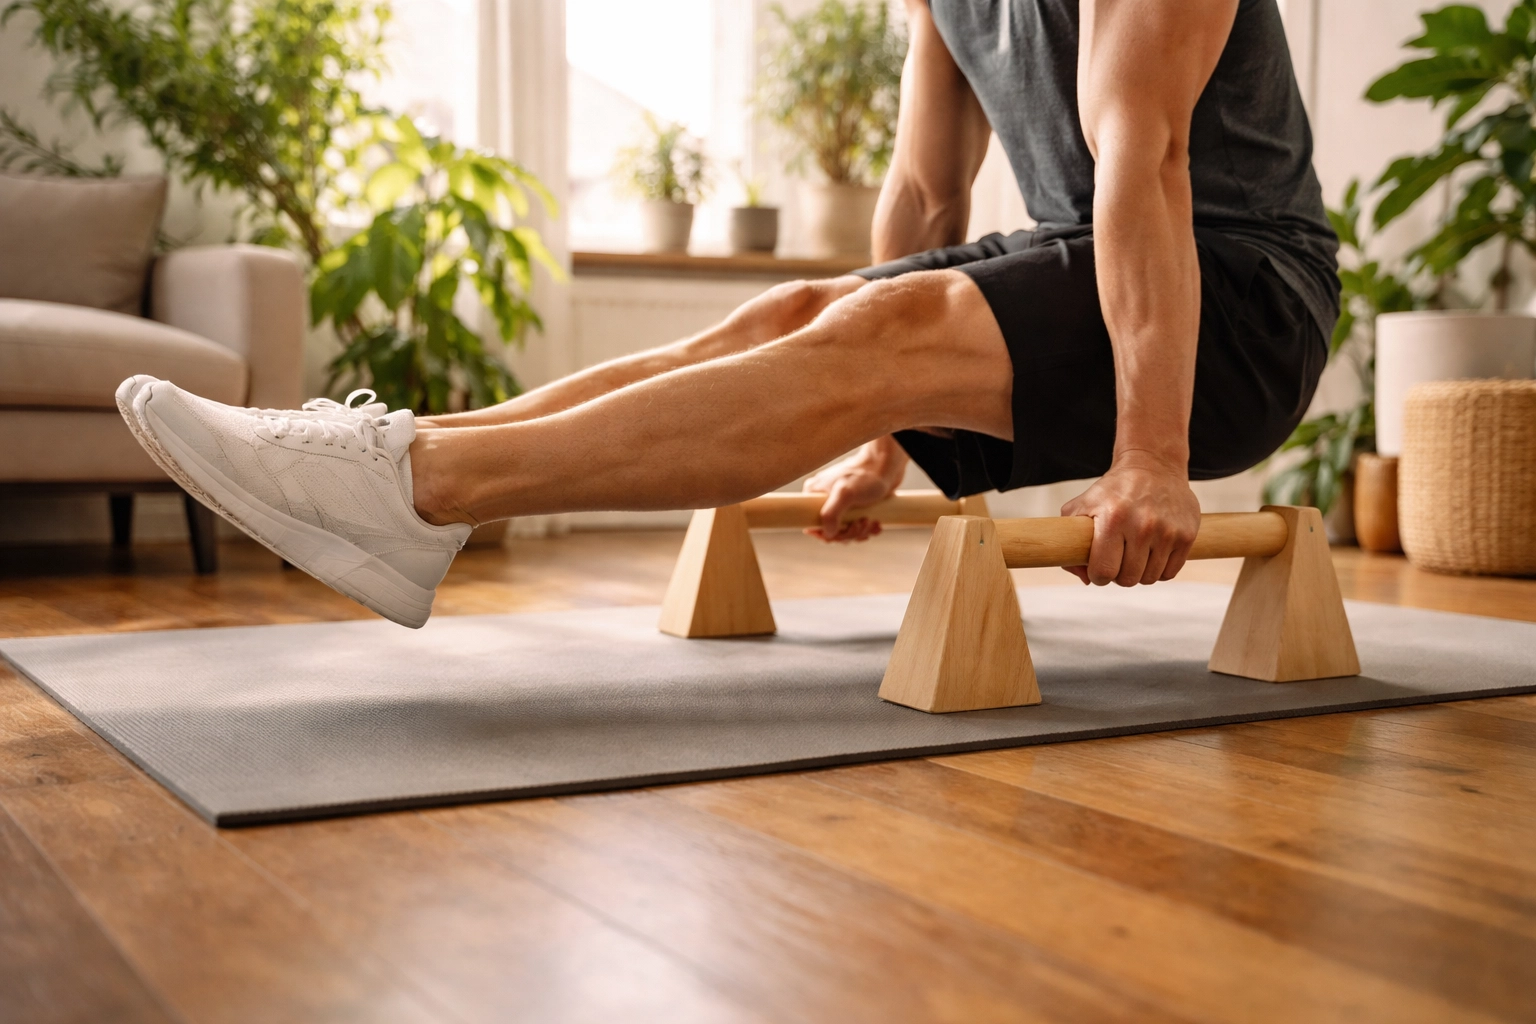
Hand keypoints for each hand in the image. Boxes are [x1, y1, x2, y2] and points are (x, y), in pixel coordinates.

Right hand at [803, 437, 907, 542]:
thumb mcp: (845, 493)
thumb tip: (828, 534)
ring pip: (845, 530)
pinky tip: (875, 523)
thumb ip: (831, 514)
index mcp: (814, 495)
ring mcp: (840, 503)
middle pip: (831, 530)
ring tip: (871, 521)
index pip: (813, 525)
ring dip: (860, 531)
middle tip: (863, 522)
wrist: (887, 465)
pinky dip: (866, 529)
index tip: (844, 531)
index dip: (828, 535)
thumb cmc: (866, 476)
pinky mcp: (854, 506)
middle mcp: (824, 499)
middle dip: (849, 532)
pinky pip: (855, 526)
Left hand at [1059, 451, 1200, 585]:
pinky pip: (1170, 573)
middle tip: (1117, 559)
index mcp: (1113, 519)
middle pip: (1127, 579)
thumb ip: (1070, 542)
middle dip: (1118, 575)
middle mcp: (1142, 526)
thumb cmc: (1113, 491)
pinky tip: (1152, 553)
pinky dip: (1159, 569)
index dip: (1097, 575)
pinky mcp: (1187, 535)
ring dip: (1139, 572)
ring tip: (1134, 554)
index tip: (1099, 567)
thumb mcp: (1083, 506)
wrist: (1154, 465)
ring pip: (1149, 578)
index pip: (1104, 571)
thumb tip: (1086, 578)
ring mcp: (1167, 532)